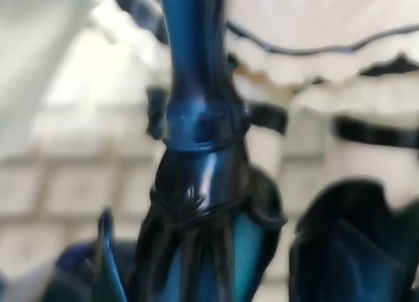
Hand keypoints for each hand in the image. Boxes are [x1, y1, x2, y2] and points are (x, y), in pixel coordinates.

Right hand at [133, 137, 278, 300]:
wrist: (204, 133)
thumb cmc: (231, 161)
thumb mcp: (249, 188)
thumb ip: (260, 211)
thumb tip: (280, 222)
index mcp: (219, 223)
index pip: (222, 263)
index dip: (223, 287)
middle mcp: (195, 225)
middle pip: (189, 267)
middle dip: (187, 292)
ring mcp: (174, 216)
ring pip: (162, 255)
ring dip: (156, 278)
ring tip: (150, 299)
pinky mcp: (159, 205)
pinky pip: (148, 232)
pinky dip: (143, 249)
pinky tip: (139, 264)